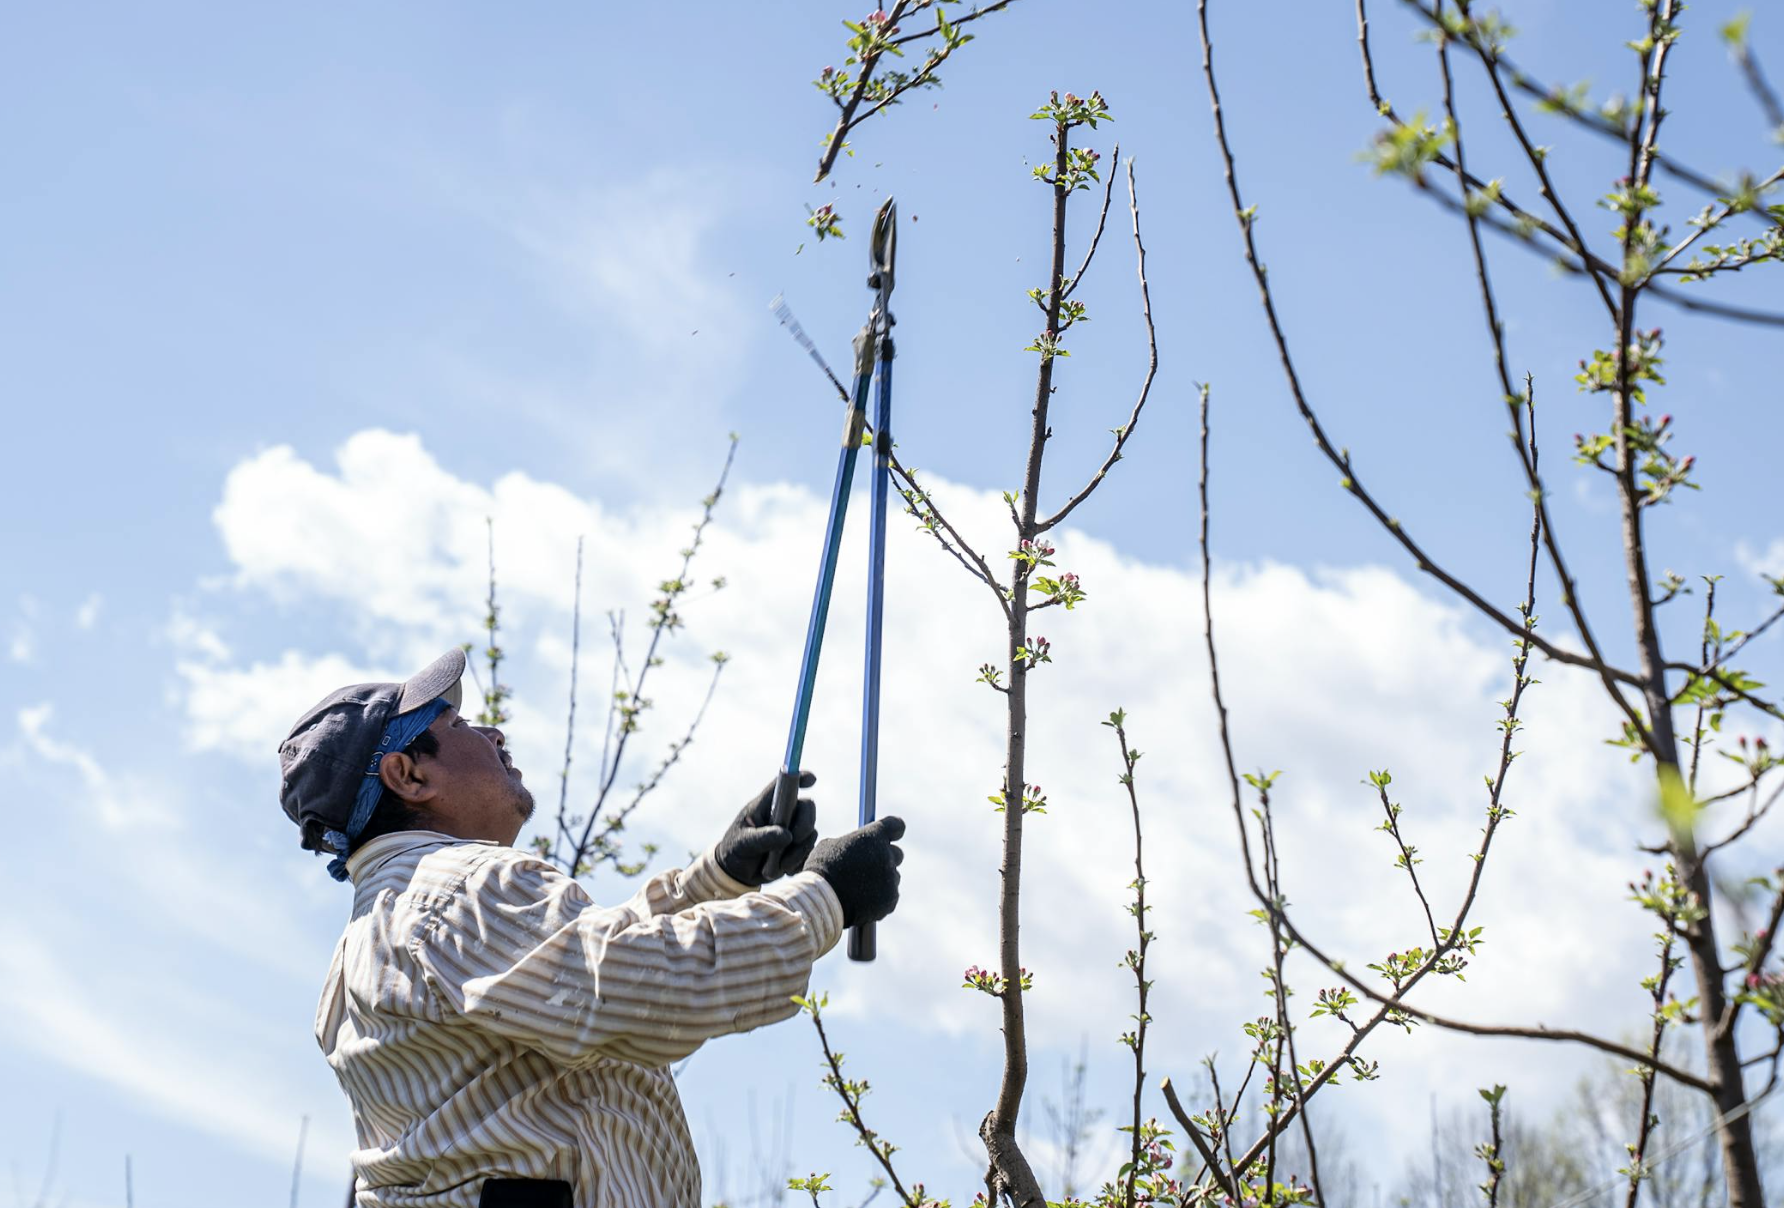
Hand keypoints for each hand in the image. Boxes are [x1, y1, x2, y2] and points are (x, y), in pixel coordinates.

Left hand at [715, 771, 817, 885]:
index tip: (812, 780)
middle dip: (805, 824)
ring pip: (810, 832)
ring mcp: (793, 830)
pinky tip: (784, 870)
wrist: (737, 873)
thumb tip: (787, 836)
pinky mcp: (798, 847)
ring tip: (780, 866)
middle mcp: (783, 814)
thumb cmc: (736, 850)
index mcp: (767, 804)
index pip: (785, 784)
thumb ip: (763, 838)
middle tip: (795, 840)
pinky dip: (799, 862)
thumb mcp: (744, 843)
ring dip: (798, 851)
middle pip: (807, 807)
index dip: (800, 777)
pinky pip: (809, 851)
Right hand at [804, 816, 904, 927]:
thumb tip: (854, 845)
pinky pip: (889, 896)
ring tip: (858, 889)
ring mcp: (891, 878)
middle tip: (871, 866)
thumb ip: (850, 843)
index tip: (890, 836)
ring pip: (892, 877)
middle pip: (897, 853)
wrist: (822, 901)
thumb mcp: (830, 846)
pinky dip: (879, 899)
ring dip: (881, 880)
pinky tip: (861, 901)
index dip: (894, 830)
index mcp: (873, 836)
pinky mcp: (891, 899)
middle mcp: (887, 855)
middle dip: (885, 858)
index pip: (896, 825)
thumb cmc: (821, 870)